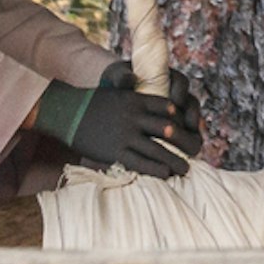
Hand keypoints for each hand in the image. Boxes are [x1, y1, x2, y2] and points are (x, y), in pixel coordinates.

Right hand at [35, 73, 193, 177]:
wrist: (67, 114)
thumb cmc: (93, 103)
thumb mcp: (117, 92)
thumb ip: (135, 93)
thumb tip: (145, 88)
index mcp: (137, 100)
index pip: (170, 108)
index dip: (183, 119)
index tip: (190, 128)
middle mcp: (135, 117)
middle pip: (170, 130)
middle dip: (186, 142)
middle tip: (196, 150)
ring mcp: (126, 136)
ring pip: (159, 150)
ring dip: (176, 161)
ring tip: (186, 168)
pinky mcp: (116, 152)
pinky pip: (142, 163)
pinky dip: (157, 169)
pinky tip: (167, 174)